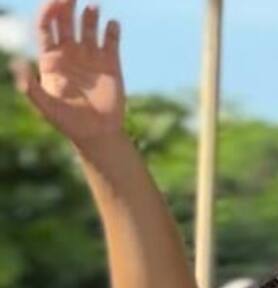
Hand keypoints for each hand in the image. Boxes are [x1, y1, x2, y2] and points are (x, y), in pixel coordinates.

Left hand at [10, 2, 125, 150]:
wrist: (98, 134)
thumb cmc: (69, 122)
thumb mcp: (45, 105)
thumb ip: (29, 86)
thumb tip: (15, 63)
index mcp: (51, 59)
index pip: (47, 27)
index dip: (49, 11)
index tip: (57, 0)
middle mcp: (70, 54)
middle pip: (66, 22)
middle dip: (67, 6)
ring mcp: (91, 58)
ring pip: (88, 28)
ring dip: (90, 15)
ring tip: (93, 7)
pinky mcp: (111, 65)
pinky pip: (111, 42)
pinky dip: (112, 31)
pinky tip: (112, 24)